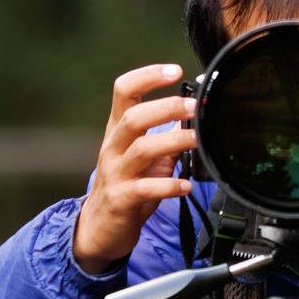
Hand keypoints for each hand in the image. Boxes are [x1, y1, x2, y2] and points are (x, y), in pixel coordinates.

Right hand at [73, 64, 198, 272]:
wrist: (100, 228)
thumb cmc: (126, 187)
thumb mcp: (145, 157)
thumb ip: (168, 138)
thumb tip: (196, 120)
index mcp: (118, 130)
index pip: (124, 90)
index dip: (148, 75)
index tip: (175, 70)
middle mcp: (113, 147)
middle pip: (133, 117)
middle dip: (166, 108)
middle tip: (195, 107)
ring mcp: (115, 174)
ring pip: (141, 150)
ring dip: (174, 142)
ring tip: (198, 140)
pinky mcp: (120, 200)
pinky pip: (145, 189)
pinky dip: (168, 185)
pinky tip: (185, 186)